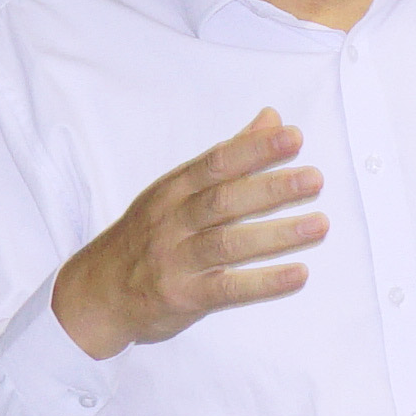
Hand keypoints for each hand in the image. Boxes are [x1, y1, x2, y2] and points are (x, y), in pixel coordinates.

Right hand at [50, 109, 326, 355]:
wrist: (96, 293)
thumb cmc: (146, 235)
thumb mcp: (176, 190)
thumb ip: (228, 157)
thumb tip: (272, 119)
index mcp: (173, 190)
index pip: (216, 163)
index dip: (254, 149)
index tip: (293, 137)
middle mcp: (172, 222)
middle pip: (223, 200)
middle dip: (271, 188)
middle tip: (314, 179)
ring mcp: (175, 260)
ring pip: (228, 244)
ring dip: (276, 235)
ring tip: (319, 225)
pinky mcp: (183, 297)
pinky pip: (227, 289)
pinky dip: (264, 283)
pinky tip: (298, 275)